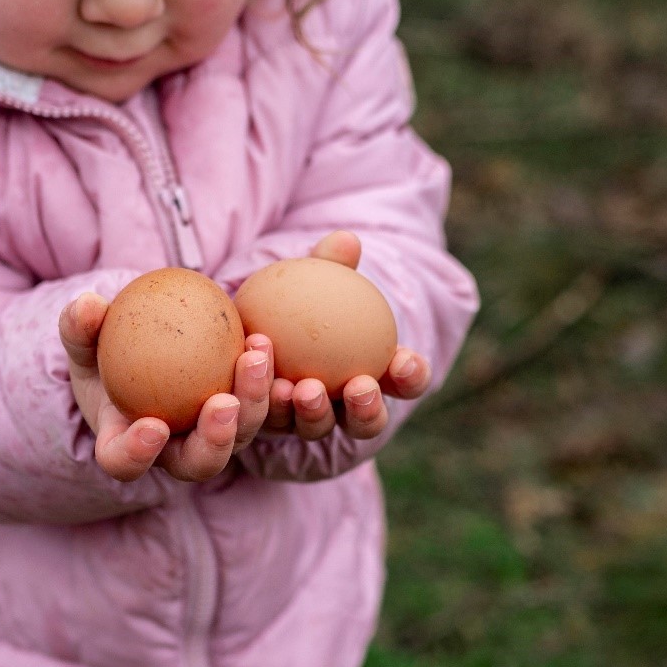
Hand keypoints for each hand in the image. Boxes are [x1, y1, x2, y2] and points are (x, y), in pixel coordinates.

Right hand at [59, 292, 272, 482]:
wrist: (140, 348)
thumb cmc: (102, 348)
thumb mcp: (83, 336)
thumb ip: (80, 326)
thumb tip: (87, 305)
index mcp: (125, 444)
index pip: (125, 463)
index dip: (138, 454)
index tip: (153, 426)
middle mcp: (174, 451)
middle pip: (199, 463)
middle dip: (216, 440)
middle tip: (225, 403)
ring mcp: (212, 436)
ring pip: (239, 434)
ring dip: (253, 401)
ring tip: (254, 358)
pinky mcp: (240, 413)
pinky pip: (259, 401)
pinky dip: (264, 376)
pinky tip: (262, 340)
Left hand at [261, 231, 431, 440]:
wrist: (253, 318)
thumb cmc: (303, 295)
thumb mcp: (316, 277)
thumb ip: (332, 264)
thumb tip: (346, 239)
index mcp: (377, 375)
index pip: (407, 381)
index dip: (413, 377)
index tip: (404, 360)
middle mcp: (346, 408)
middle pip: (367, 422)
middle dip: (368, 411)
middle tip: (359, 386)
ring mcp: (308, 420)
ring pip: (318, 427)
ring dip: (314, 412)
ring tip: (303, 389)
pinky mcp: (269, 423)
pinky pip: (270, 418)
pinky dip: (267, 400)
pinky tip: (262, 380)